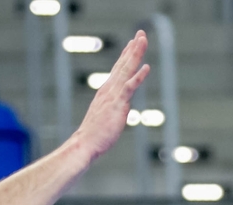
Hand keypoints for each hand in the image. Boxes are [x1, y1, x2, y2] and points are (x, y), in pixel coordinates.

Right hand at [71, 31, 150, 161]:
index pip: (117, 69)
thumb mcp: (104, 117)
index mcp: (106, 91)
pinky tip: (146, 67)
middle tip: (141, 34)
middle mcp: (109, 89)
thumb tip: (114, 111)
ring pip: (126, 70)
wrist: (86, 143)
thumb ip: (110, 109)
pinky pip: (130, 87)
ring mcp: (113, 95)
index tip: (132, 43)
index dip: (126, 55)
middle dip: (133, 48)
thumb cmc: (94, 134)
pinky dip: (138, 76)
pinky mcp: (118, 104)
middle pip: (123, 64)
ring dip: (135, 54)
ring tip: (142, 40)